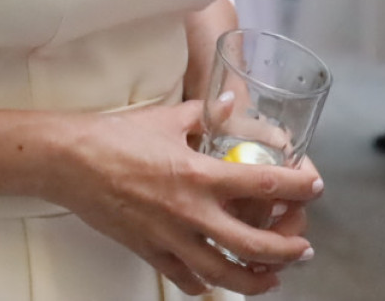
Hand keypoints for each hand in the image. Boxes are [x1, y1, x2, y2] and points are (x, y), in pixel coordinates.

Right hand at [47, 100, 321, 296]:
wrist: (71, 161)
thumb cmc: (116, 136)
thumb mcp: (166, 117)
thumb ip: (205, 113)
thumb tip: (233, 102)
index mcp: (199, 174)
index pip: (263, 185)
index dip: (297, 188)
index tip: (313, 187)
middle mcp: (191, 212)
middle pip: (255, 244)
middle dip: (288, 249)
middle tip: (303, 247)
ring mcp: (171, 237)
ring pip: (226, 274)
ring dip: (257, 279)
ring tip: (273, 276)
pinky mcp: (151, 251)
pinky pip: (187, 279)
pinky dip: (207, 284)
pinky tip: (217, 279)